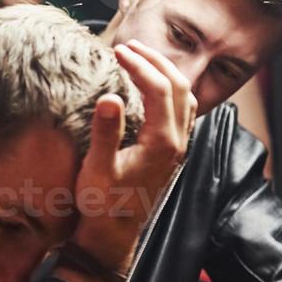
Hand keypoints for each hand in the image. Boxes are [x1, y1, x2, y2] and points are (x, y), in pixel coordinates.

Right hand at [65, 41, 195, 281]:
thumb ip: (105, 132)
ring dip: (166, 72)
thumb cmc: (101, 204)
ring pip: (185, 97)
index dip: (138, 65)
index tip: (117, 51)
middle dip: (154, 61)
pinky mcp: (172, 153)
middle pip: (177, 86)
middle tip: (129, 47)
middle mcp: (177, 142)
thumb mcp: (97, 168)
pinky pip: (183, 111)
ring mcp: (178, 148)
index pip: (158, 88)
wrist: (114, 234)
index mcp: (161, 142)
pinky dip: (171, 90)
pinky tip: (154, 88)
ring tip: (142, 58)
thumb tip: (110, 97)